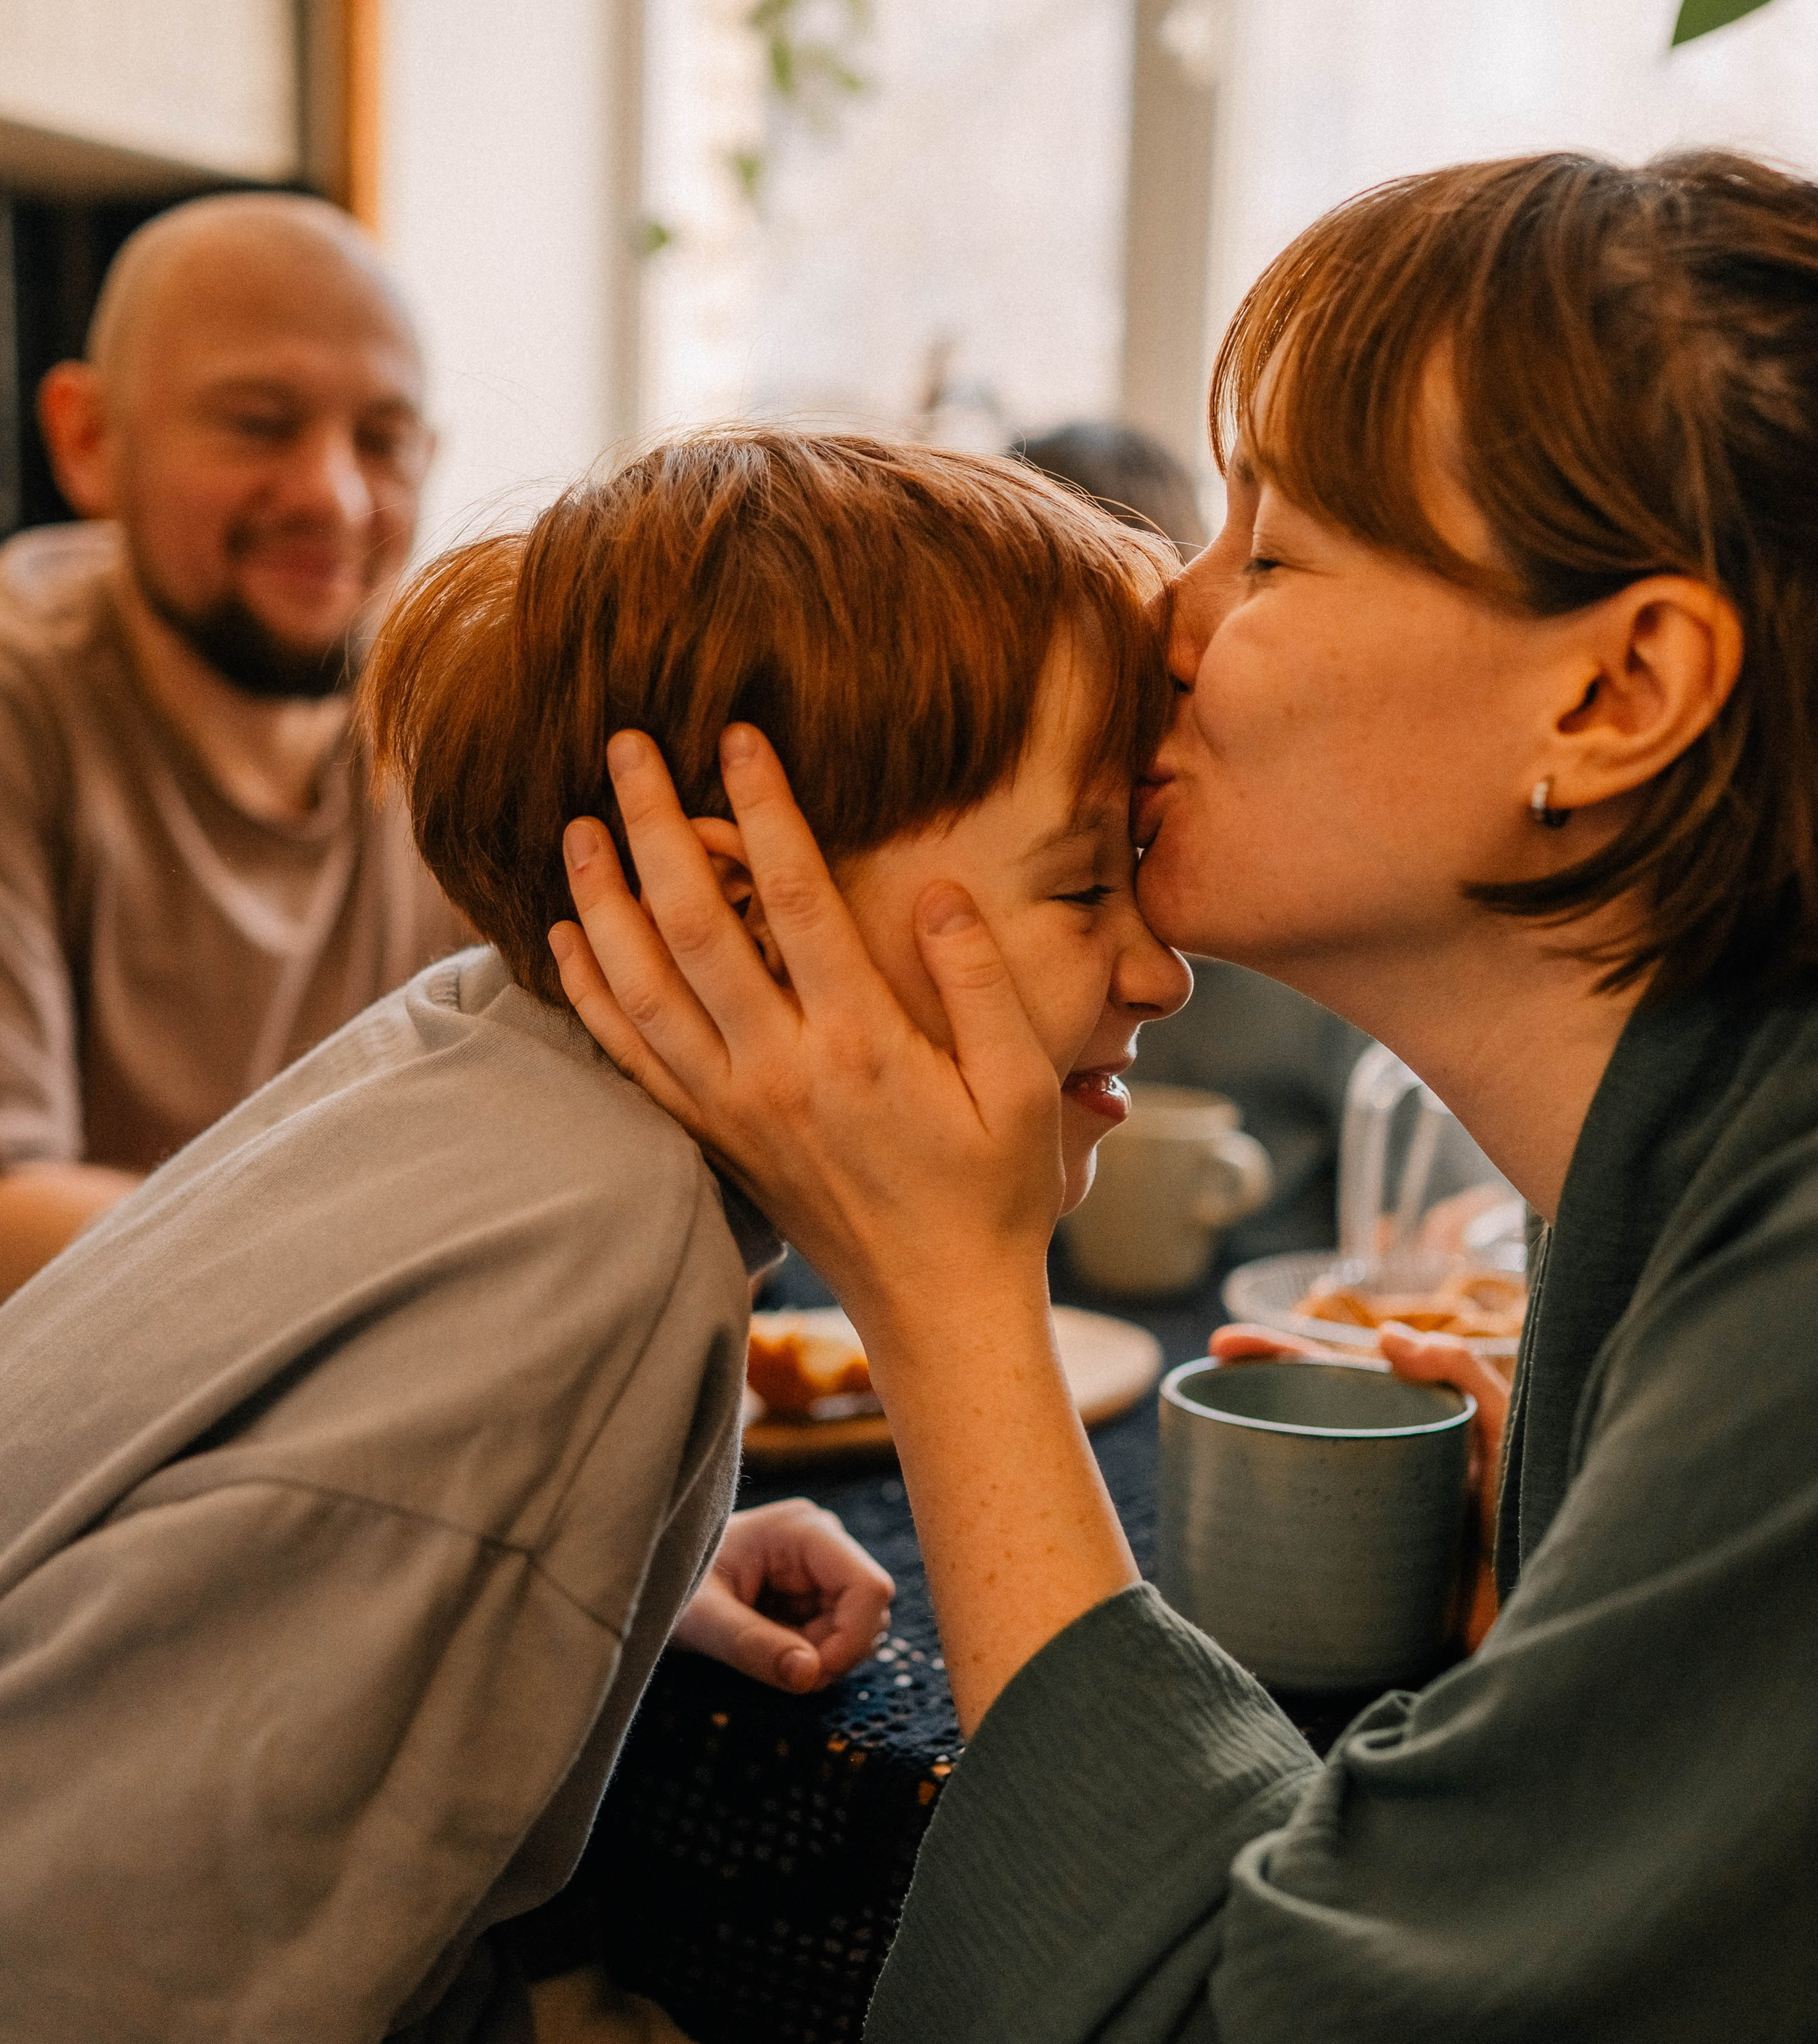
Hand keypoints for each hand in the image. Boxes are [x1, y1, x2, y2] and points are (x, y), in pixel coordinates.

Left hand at [547, 726, 1063, 1346]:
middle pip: (695, 926)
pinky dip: (591, 994)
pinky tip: (567, 937)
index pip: (799, 897)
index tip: (737, 735)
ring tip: (577, 824)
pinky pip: (632, 1058)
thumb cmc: (995, 1194)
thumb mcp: (1025, 1088)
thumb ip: (980, 984)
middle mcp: (781, 1070)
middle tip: (624, 744)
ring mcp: (735, 1108)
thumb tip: (938, 889)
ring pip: (642, 989)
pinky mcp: (715, 1138)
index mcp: (863, 1044)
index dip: (764, 807)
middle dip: (655, 827)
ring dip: (603, 900)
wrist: (940, 1308)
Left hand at [671, 1499, 894, 1692]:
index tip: (810, 1675)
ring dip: (819, 1658)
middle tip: (775, 1669)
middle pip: (867, 1613)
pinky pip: (836, 1637)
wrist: (651, 1577)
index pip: (869, 1587)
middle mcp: (823, 1543)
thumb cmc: (670, 1586)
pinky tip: (771, 1648)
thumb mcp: (701, 1619)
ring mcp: (822, 1567)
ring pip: (857, 1630)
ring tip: (763, 1653)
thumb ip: (751, 1645)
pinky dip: (809, 1657)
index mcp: (804, 1531)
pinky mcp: (815, 1591)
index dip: (852, 1639)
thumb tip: (810, 1676)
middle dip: (831, 1654)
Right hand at [1209, 1321, 1510, 1649]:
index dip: (1276, 1354)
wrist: (1541, 1613)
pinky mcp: (1351, 1574)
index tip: (1222, 1345)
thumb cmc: (1535, 1515)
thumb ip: (1463, 1374)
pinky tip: (1221, 1537)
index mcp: (1404, 1424)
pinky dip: (1255, 1536)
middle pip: (1296, 1419)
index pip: (1330, 1376)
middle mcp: (1374, 1463)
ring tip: (1201, 1456)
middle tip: (1199, 1392)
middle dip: (1243, 1399)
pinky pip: (1294, 1545)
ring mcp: (1358, 1517)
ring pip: (1287, 1477)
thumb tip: (1387, 1336)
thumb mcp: (1507, 1431)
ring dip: (1242, 1465)